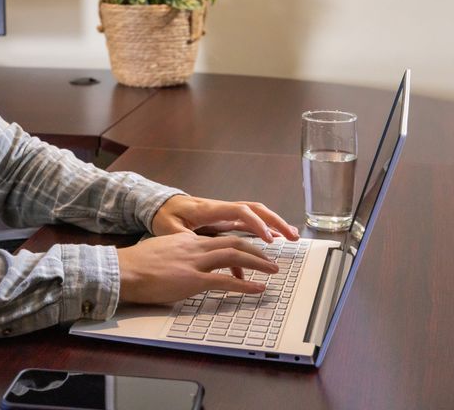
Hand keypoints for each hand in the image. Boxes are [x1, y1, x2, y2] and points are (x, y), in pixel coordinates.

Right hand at [115, 233, 278, 304]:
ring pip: (234, 256)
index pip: (219, 238)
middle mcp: (194, 246)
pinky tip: (257, 288)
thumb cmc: (135, 265)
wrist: (123, 271)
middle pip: (233, 242)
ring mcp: (194, 262)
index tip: (250, 250)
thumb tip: (182, 264)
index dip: (239, 244)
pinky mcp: (193, 280)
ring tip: (272, 270)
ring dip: (258, 262)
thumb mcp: (159, 252)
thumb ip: (175, 254)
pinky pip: (225, 281)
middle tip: (270, 259)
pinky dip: (245, 285)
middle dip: (256, 250)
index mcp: (186, 240)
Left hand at [150, 195, 299, 243]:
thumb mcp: (169, 228)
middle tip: (293, 236)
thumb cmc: (164, 216)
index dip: (256, 224)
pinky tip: (273, 242)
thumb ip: (183, 237)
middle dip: (276, 221)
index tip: (269, 239)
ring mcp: (225, 214)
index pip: (240, 212)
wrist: (161, 205)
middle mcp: (221, 209)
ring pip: (255, 214)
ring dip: (274, 224)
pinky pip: (248, 223)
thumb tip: (196, 247)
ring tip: (292, 237)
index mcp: (210, 210)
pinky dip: (263, 229)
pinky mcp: (225, 220)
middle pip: (255, 209)